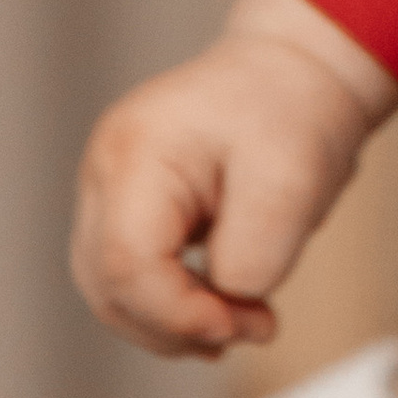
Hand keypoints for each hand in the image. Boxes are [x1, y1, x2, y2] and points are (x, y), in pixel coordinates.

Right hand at [70, 0, 397, 357]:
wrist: (294, 70)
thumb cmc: (293, 111)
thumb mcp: (294, 179)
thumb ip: (254, 254)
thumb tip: (224, 304)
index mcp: (134, 151)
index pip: (127, 262)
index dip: (180, 313)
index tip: (246, 323)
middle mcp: (103, 171)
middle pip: (108, 285)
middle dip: (178, 326)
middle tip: (256, 327)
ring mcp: (107, 191)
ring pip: (111, 292)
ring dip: (174, 326)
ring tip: (245, 323)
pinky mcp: (126, 210)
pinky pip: (130, 279)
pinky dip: (172, 308)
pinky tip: (223, 312)